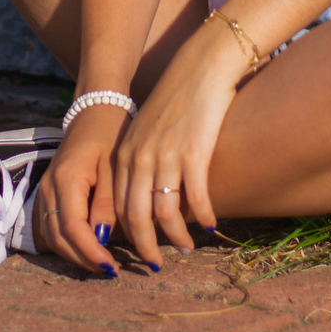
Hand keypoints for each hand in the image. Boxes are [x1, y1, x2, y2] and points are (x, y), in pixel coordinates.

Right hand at [36, 106, 129, 275]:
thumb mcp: (114, 169)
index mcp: (67, 179)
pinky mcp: (48, 192)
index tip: (113, 267)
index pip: (74, 228)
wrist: (95, 111)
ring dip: (74, 254)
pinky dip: (67, 242)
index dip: (91, 252)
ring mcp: (45, 189)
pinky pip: (51, 226)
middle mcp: (50, 187)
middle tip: (110, 271)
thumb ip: (106, 205)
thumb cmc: (110, 135)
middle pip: (58, 237)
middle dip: (83, 259)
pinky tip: (87, 248)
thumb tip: (102, 240)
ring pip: (52, 235)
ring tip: (101, 264)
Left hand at [115, 19, 246, 266]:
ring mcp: (166, 155)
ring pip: (165, 213)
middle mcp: (140, 156)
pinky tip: (212, 224)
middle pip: (136, 217)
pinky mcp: (194, 152)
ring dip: (177, 236)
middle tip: (156, 265)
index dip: (127, 233)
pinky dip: (204, 215)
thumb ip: (143, 159)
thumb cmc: (177, 98)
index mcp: (126, 152)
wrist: (202, 66)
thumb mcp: (149, 129)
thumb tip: (147, 195)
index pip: (118, 205)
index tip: (138, 248)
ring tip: (188, 248)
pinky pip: (195, 198)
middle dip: (145, 246)